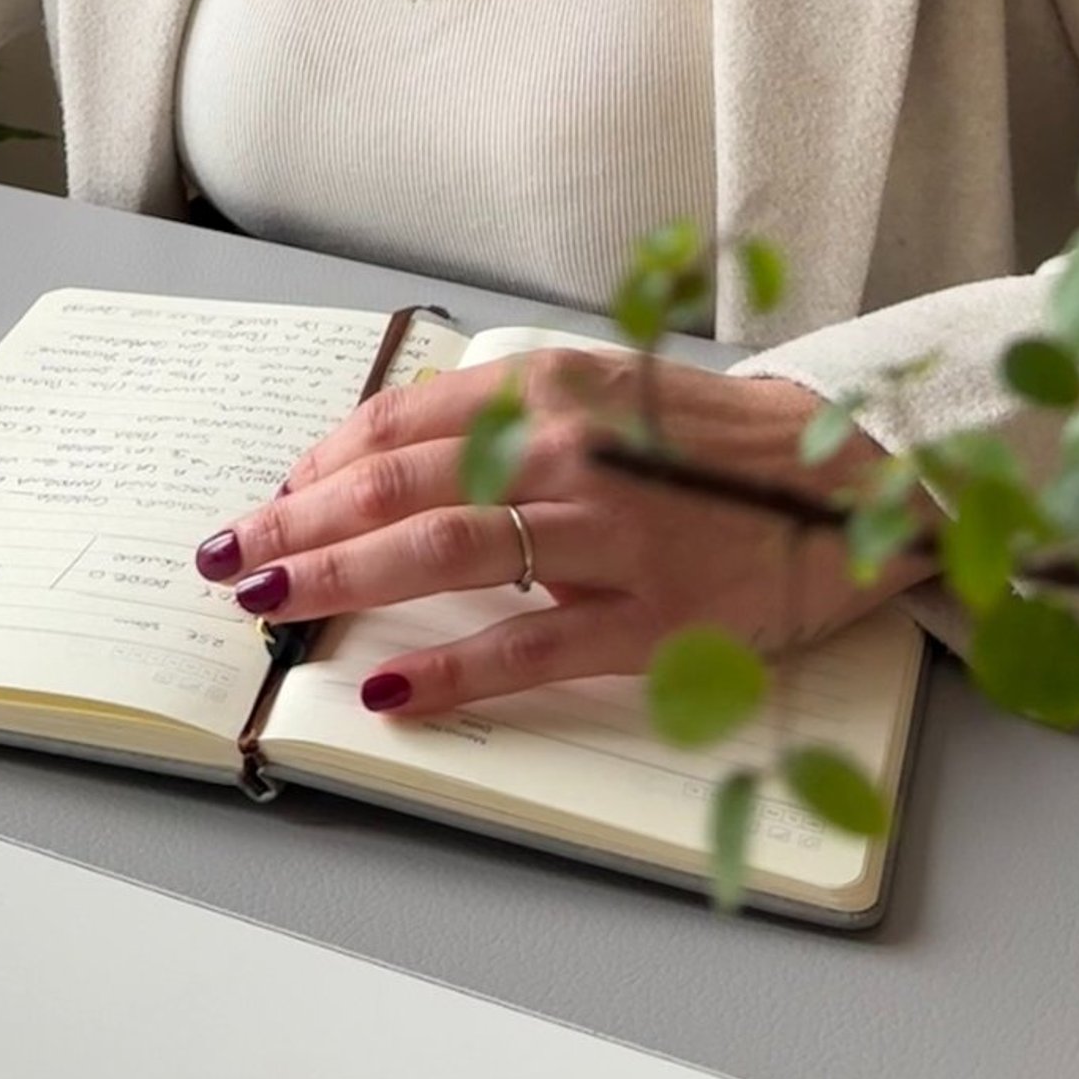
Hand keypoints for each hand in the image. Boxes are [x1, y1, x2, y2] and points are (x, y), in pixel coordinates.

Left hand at [193, 350, 927, 718]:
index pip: (401, 422)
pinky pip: (525, 648)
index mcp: (552, 386)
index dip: (320, 465)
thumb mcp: (603, 392)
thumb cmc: (710, 444)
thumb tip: (388, 460)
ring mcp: (607, 534)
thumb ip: (506, 416)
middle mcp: (569, 448)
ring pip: (442, 554)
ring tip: (274, 606)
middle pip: (397, 484)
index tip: (273, 500)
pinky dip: (448, 672)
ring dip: (341, 581)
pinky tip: (388, 692)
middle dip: (297, 524)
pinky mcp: (646, 617)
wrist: (847, 486)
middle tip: (232, 557)